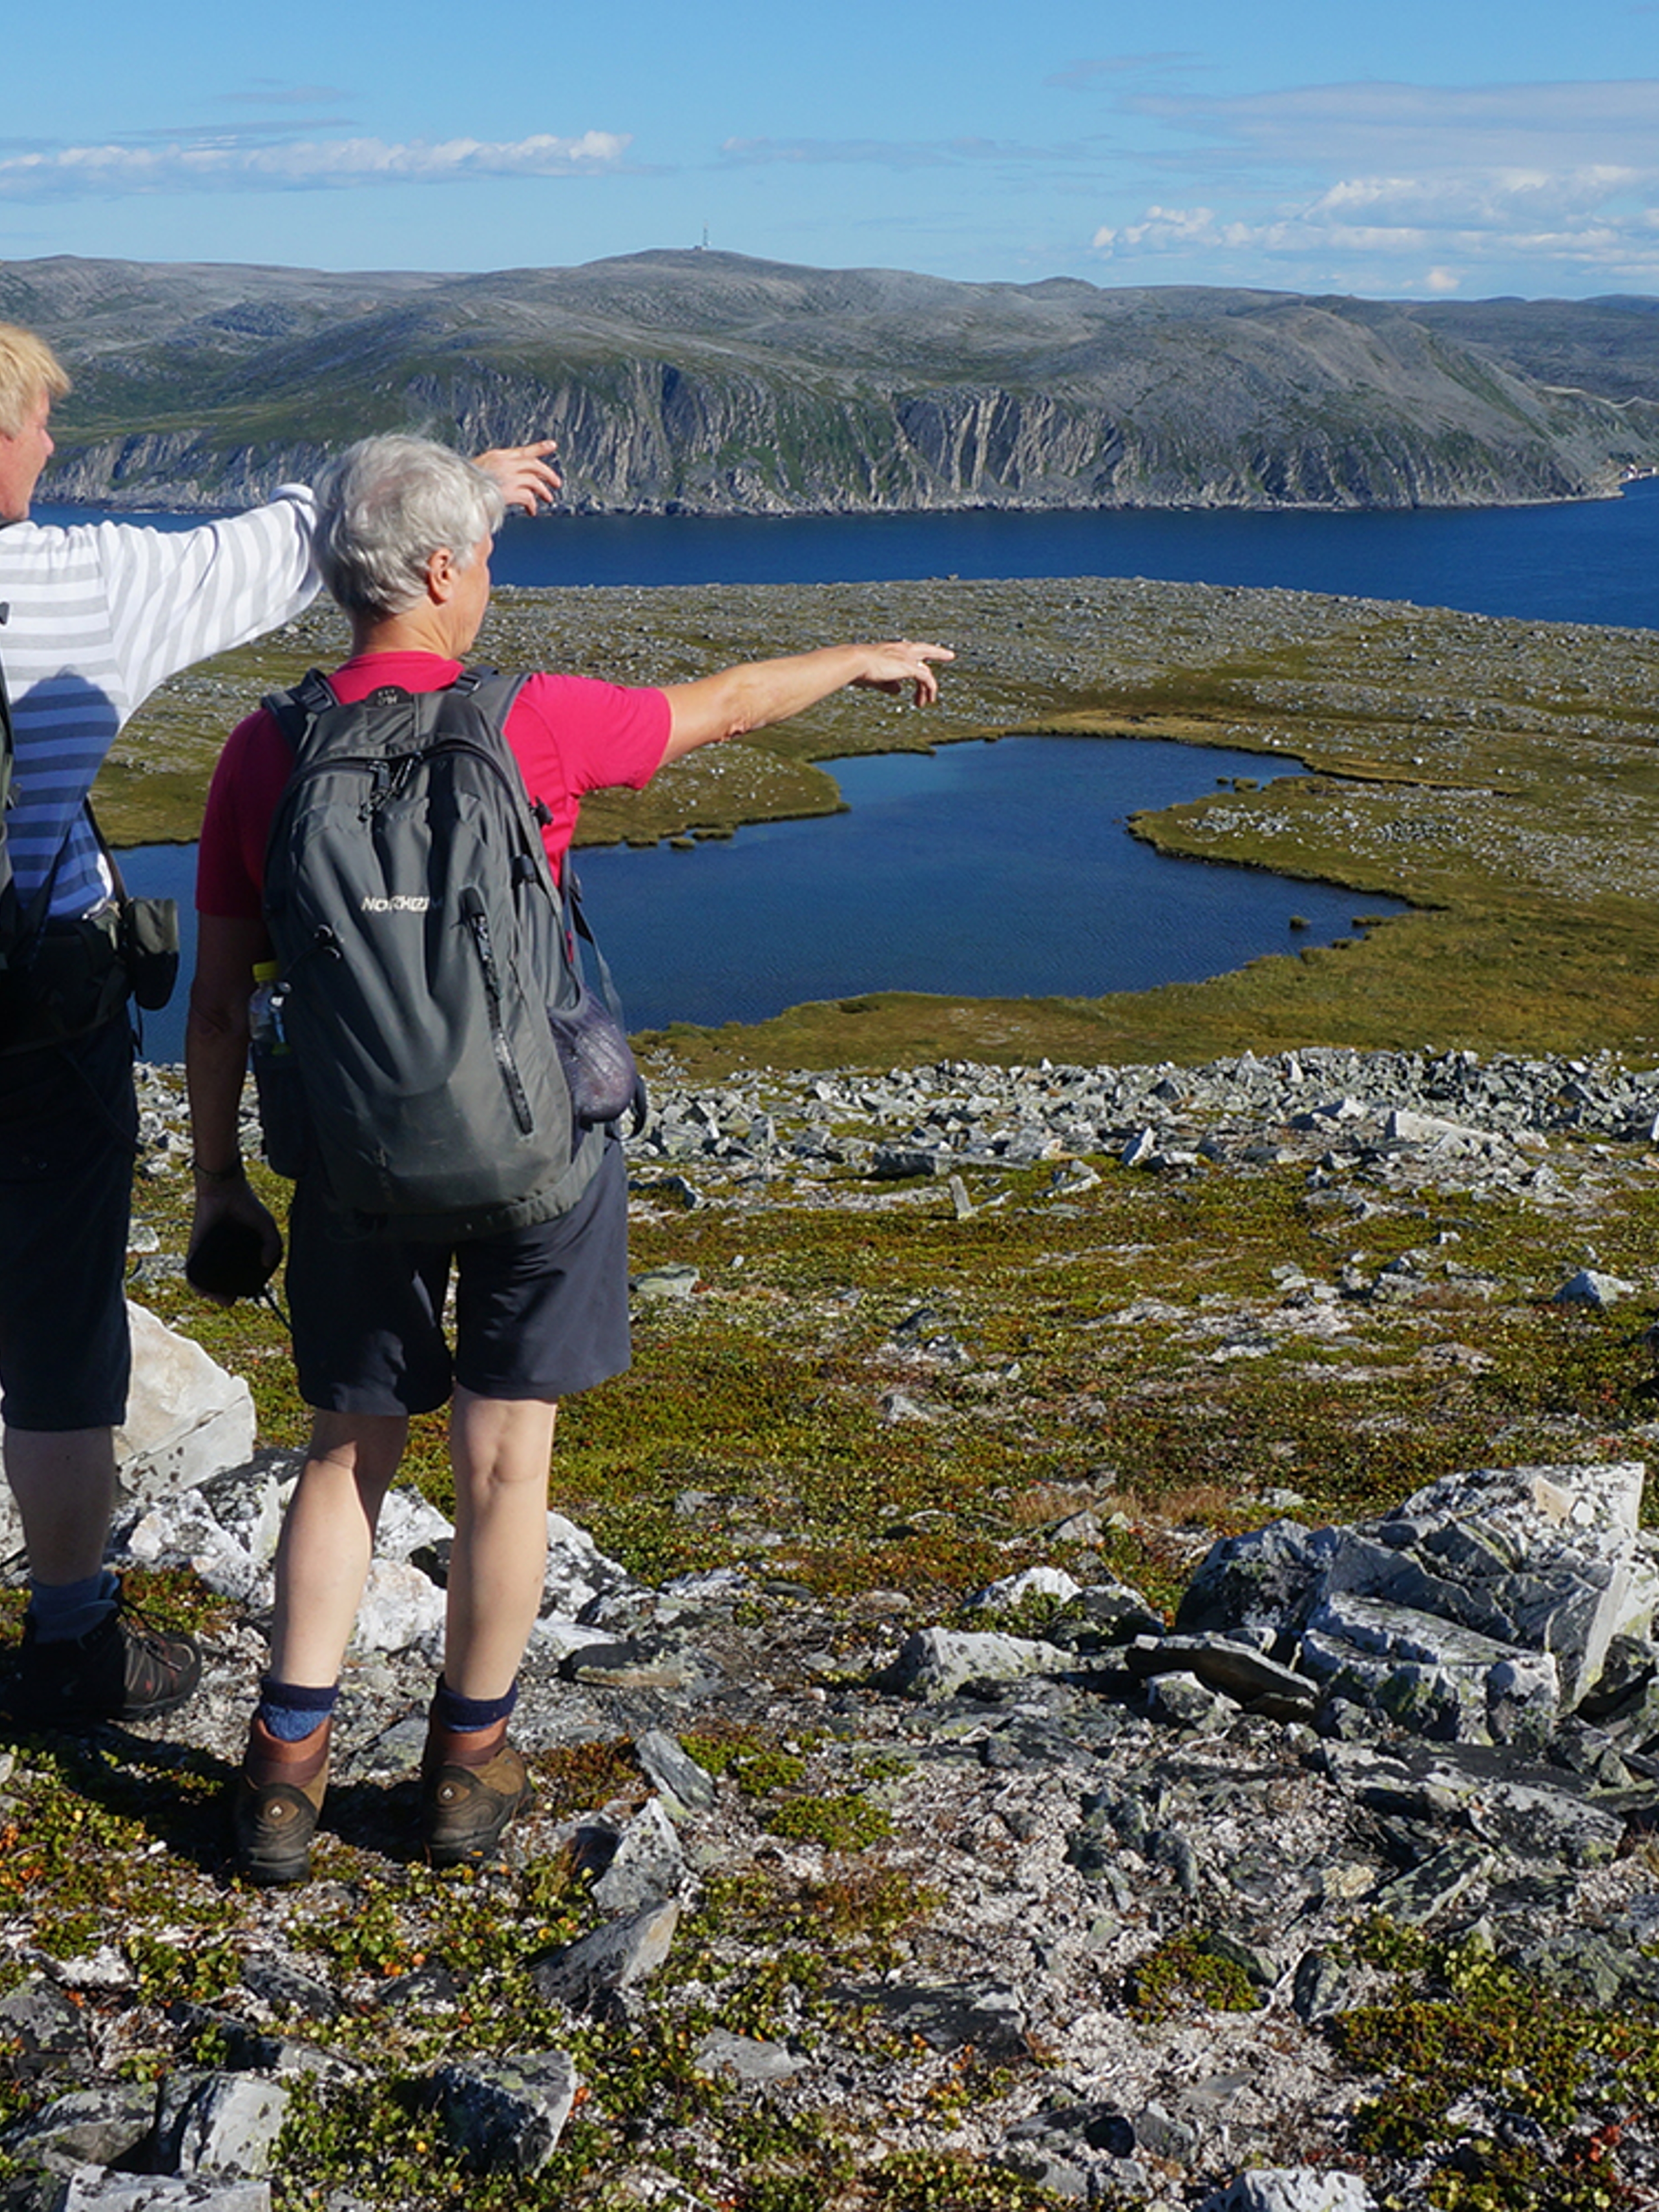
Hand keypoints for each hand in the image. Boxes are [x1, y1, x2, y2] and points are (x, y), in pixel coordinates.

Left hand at [187, 1178, 283, 1306]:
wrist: (224, 1188)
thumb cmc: (246, 1204)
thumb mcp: (266, 1225)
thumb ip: (274, 1244)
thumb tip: (267, 1264)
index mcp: (239, 1252)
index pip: (240, 1276)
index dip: (242, 1289)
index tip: (247, 1293)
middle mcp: (222, 1255)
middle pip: (221, 1282)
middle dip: (224, 1296)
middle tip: (229, 1300)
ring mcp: (208, 1252)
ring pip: (205, 1280)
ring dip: (208, 1294)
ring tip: (216, 1298)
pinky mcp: (195, 1247)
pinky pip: (191, 1269)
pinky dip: (194, 1282)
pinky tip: (201, 1290)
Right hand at [473, 440, 561, 514]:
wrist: (460, 495)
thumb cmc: (468, 485)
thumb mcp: (481, 470)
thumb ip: (498, 470)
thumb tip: (512, 477)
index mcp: (497, 456)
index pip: (523, 450)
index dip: (539, 448)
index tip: (551, 445)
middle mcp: (504, 463)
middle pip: (533, 464)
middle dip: (548, 473)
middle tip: (556, 482)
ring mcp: (507, 476)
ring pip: (534, 480)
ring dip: (543, 490)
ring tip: (548, 498)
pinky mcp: (509, 490)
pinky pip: (528, 496)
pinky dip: (532, 504)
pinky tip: (532, 511)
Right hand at [851, 640, 953, 706]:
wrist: (856, 662)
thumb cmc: (859, 669)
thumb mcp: (877, 678)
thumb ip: (889, 684)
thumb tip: (899, 690)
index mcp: (892, 649)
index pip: (910, 650)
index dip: (918, 653)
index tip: (924, 657)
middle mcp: (902, 650)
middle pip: (926, 649)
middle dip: (938, 653)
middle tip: (950, 656)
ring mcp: (907, 657)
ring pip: (925, 671)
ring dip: (928, 688)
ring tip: (927, 702)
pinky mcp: (909, 666)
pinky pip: (926, 679)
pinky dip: (928, 689)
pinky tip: (926, 700)